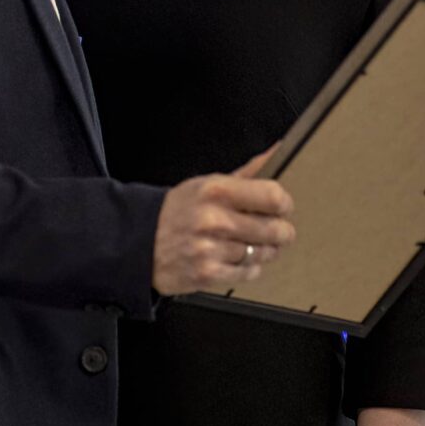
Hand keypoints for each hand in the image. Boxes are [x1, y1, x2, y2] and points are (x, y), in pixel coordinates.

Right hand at [152, 150, 294, 296]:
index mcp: (216, 190)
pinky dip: (249, 267)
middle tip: (277, 230)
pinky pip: (248, 273)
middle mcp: (214, 219)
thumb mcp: (206, 184)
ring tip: (252, 243)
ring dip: (265, 250)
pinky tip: (238, 258)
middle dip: (281, 231)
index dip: (284, 203)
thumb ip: (247, 173)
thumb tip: (279, 151)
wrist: (140, 242)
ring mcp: (210, 248)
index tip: (282, 206)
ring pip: (263, 252)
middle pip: (274, 228)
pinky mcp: (207, 274)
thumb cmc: (177, 211)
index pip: (272, 196)